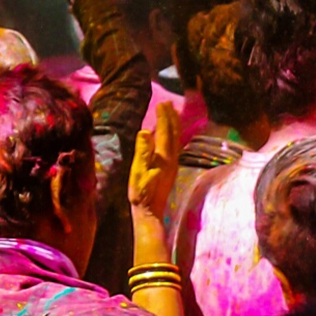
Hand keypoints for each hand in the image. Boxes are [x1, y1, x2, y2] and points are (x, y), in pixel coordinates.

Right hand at [129, 101, 181, 215]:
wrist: (151, 212)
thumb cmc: (141, 193)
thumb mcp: (138, 172)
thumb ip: (142, 152)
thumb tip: (145, 131)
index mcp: (164, 157)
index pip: (165, 131)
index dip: (163, 117)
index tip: (161, 103)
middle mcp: (172, 158)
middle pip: (174, 133)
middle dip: (172, 117)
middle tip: (168, 103)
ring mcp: (173, 164)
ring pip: (177, 139)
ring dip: (174, 124)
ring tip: (172, 113)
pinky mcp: (172, 168)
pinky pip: (176, 145)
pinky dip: (174, 134)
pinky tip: (170, 135)